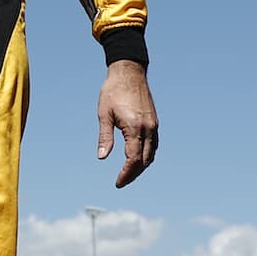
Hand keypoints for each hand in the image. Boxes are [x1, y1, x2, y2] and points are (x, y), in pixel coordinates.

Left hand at [96, 61, 158, 187]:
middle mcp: (148, 128)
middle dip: (133, 174)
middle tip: (121, 182)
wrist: (129, 72)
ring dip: (141, 166)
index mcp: (134, 127)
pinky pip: (154, 144)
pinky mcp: (154, 121)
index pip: (133, 159)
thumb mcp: (104, 115)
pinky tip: (137, 159)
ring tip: (128, 174)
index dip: (126, 174)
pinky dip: (147, 155)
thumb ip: (105, 137)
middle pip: (144, 161)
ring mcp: (153, 125)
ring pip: (152, 154)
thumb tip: (102, 157)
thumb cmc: (113, 91)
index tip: (117, 183)